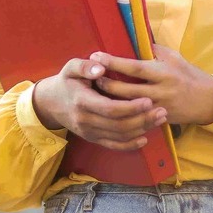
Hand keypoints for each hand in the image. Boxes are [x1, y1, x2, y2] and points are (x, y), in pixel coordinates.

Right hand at [32, 57, 167, 150]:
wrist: (51, 103)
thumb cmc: (66, 81)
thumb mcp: (70, 67)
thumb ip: (85, 66)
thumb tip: (101, 68)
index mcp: (82, 101)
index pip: (110, 109)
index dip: (131, 107)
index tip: (148, 100)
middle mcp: (85, 120)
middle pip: (118, 125)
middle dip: (142, 119)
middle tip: (162, 111)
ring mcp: (89, 132)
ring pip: (119, 136)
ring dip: (141, 130)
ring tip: (159, 119)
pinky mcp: (92, 138)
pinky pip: (113, 145)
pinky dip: (130, 144)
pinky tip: (144, 138)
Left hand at [90, 44, 212, 126]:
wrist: (207, 100)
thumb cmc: (188, 74)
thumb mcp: (173, 57)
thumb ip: (153, 50)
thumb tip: (132, 39)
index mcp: (163, 72)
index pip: (134, 67)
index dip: (114, 62)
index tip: (97, 56)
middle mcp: (160, 91)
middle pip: (127, 90)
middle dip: (106, 83)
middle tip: (91, 76)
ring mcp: (158, 107)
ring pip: (128, 106)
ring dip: (110, 99)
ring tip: (95, 91)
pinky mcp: (158, 119)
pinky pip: (136, 118)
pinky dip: (122, 113)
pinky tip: (108, 109)